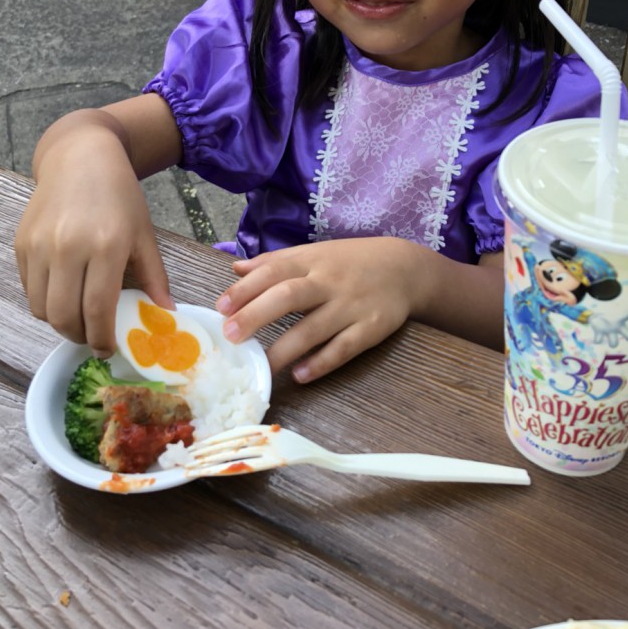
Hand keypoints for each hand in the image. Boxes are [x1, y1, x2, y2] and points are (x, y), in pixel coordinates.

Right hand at [15, 119, 172, 351]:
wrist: (80, 156)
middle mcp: (68, 247)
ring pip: (42, 308)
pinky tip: (63, 294)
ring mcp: (40, 246)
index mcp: (105, 246)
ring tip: (78, 318)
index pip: (97, 310)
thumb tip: (166, 314)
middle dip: (79, 336)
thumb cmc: (119, 195)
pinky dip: (45, 302)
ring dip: (60, 323)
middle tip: (93, 338)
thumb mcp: (144, 233)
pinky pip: (29, 289)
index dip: (102, 338)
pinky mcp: (21, 243)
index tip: (109, 349)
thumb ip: (155, 276)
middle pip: (64, 316)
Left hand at [216, 238, 421, 382]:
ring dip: (284, 348)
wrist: (406, 268)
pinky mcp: (370, 328)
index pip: (273, 272)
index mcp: (311, 261)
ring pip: (313, 328)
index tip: (221, 308)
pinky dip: (321, 362)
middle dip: (257, 315)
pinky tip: (300, 375)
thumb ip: (275, 262)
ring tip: (260, 365)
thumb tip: (236, 268)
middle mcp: (328, 282)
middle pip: (289, 296)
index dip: (246, 289)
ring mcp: (350, 306)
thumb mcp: (315, 253)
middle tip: (231, 335)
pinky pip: (344, 348)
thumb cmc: (351, 261)